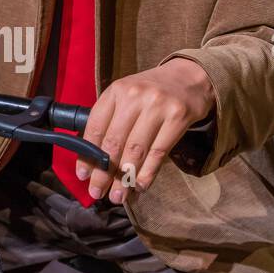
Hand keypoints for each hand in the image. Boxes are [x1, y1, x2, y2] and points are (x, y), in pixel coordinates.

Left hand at [76, 58, 214, 203]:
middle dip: (104, 173)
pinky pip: (158, 152)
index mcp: (116, 91)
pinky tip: (140, 185)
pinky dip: (148, 173)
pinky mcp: (177, 117)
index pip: (96, 127)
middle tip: (98, 193)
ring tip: (118, 196)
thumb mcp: (126, 96)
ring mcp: (157, 106)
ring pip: (135, 150)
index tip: (83, 175)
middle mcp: (134, 96)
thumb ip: (111, 121)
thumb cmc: (151, 92)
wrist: (189, 76)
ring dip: (124, 178)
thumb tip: (93, 161)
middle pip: (114, 142)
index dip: (87, 155)